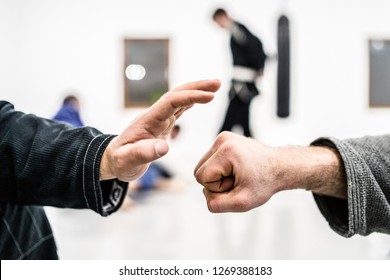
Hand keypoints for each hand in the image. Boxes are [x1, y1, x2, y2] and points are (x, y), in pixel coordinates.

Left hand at [100, 79, 220, 181]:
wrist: (113, 160)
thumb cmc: (119, 161)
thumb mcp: (127, 161)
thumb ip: (144, 153)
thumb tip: (165, 147)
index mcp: (148, 120)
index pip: (171, 102)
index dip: (190, 97)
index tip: (210, 97)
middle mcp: (154, 115)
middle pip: (177, 94)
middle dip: (197, 87)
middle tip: (217, 83)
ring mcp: (159, 119)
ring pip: (179, 99)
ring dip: (196, 91)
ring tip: (215, 86)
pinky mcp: (162, 124)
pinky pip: (179, 108)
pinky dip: (191, 101)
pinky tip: (202, 98)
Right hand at [194, 131, 346, 212]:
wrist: (281, 167)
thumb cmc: (265, 182)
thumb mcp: (243, 202)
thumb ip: (218, 205)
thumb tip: (206, 198)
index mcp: (227, 151)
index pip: (201, 177)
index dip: (217, 188)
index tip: (236, 184)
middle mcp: (223, 140)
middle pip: (199, 170)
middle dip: (216, 182)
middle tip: (238, 181)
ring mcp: (223, 137)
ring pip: (203, 166)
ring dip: (218, 176)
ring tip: (238, 175)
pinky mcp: (224, 139)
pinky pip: (210, 160)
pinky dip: (220, 168)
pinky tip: (237, 169)